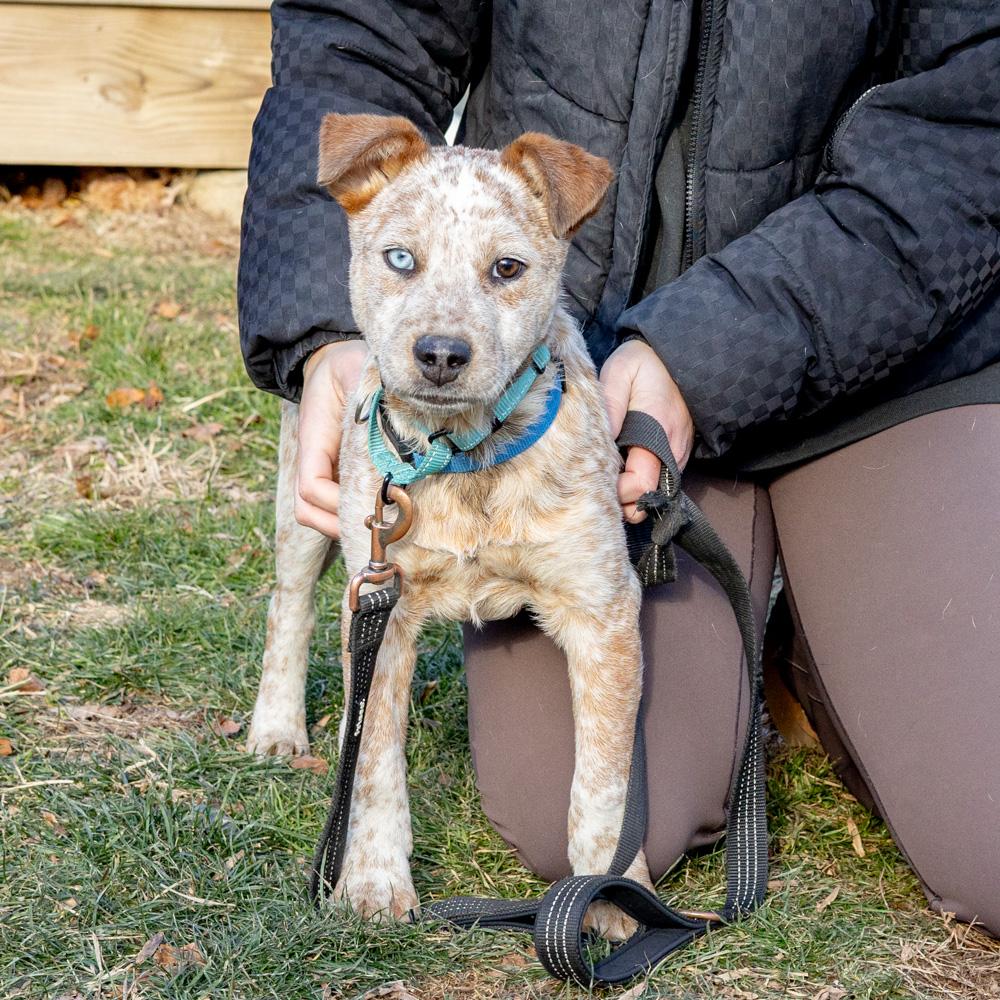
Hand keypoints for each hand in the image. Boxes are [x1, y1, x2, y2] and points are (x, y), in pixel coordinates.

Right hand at [294, 339, 367, 537]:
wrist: (333, 361)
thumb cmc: (346, 366)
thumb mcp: (356, 371)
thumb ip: (369, 391)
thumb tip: (395, 410)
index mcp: (314, 439)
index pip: (311, 486)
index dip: (334, 501)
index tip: (370, 502)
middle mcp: (313, 461)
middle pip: (309, 510)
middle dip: (340, 524)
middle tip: (380, 532)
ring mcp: (322, 470)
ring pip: (318, 514)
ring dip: (344, 526)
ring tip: (381, 530)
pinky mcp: (335, 473)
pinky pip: (334, 505)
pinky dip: (351, 516)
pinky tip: (382, 516)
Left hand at [600, 339, 693, 523]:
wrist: (677, 356)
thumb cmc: (643, 363)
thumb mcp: (619, 373)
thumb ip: (609, 408)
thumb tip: (597, 444)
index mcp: (657, 432)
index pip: (640, 485)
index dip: (617, 491)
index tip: (597, 478)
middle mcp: (673, 450)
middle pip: (647, 498)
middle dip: (621, 499)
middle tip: (597, 481)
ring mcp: (679, 455)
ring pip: (654, 494)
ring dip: (629, 494)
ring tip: (608, 474)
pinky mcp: (678, 455)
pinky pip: (658, 482)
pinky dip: (639, 484)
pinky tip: (622, 469)